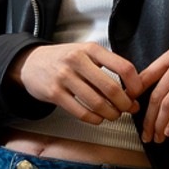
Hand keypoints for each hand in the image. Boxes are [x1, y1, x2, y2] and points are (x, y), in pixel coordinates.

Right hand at [16, 39, 140, 125]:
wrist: (31, 63)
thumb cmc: (64, 59)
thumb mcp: (86, 53)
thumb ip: (108, 67)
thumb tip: (133, 91)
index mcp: (91, 49)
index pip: (123, 67)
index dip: (135, 84)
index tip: (137, 93)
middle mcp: (77, 60)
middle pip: (111, 88)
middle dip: (124, 103)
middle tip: (128, 108)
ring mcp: (64, 77)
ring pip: (97, 103)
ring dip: (111, 114)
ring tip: (114, 114)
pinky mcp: (54, 93)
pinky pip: (81, 112)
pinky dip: (95, 119)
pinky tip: (98, 118)